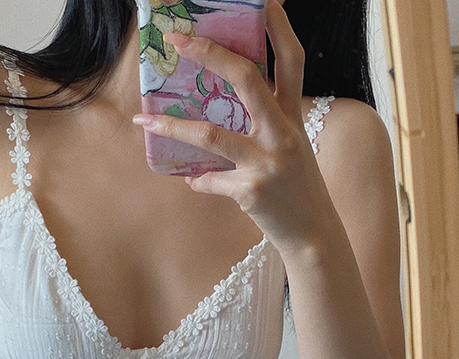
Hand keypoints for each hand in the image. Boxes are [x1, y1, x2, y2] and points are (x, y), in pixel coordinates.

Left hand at [132, 0, 339, 256]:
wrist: (314, 236)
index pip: (291, 62)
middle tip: (178, 40)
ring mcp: (268, 163)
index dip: (278, 29)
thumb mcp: (291, 149)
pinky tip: (194, 182)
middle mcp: (284, 133)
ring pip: (210, 135)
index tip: (263, 1)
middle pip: (247, 80)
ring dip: (171, 128)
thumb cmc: (297, 190)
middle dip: (210, 54)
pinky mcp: (251, 192)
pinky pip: (209, 181)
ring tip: (144, 121)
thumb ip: (265, 126)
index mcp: (294, 118)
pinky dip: (197, 182)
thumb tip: (218, 114)